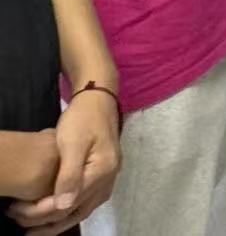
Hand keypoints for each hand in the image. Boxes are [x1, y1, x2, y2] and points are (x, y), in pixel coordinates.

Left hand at [10, 94, 120, 234]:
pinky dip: (68, 214)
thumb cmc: (83, 119)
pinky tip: (53, 216)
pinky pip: (86, 204)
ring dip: (57, 223)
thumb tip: (64, 205)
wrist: (98, 101)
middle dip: (47, 223)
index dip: (42, 211)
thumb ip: (70, 174)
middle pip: (76, 211)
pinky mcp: (103, 177)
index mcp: (102, 171)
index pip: (70, 202)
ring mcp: (108, 180)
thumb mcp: (73, 143)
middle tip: (20, 224)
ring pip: (82, 211)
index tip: (17, 211)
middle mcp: (109, 180)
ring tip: (33, 229)